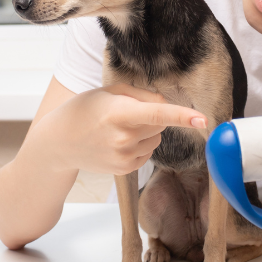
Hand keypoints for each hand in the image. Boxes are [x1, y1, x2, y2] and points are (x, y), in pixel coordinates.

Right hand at [32, 82, 207, 174]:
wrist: (59, 142)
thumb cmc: (85, 110)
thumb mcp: (110, 92)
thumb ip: (142, 95)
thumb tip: (166, 106)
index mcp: (120, 113)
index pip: (158, 114)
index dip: (183, 116)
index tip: (203, 120)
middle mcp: (124, 138)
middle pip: (160, 124)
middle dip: (151, 117)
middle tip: (124, 113)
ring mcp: (124, 156)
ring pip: (156, 139)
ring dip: (145, 132)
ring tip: (117, 129)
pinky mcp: (125, 169)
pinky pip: (148, 153)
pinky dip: (139, 145)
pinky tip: (117, 142)